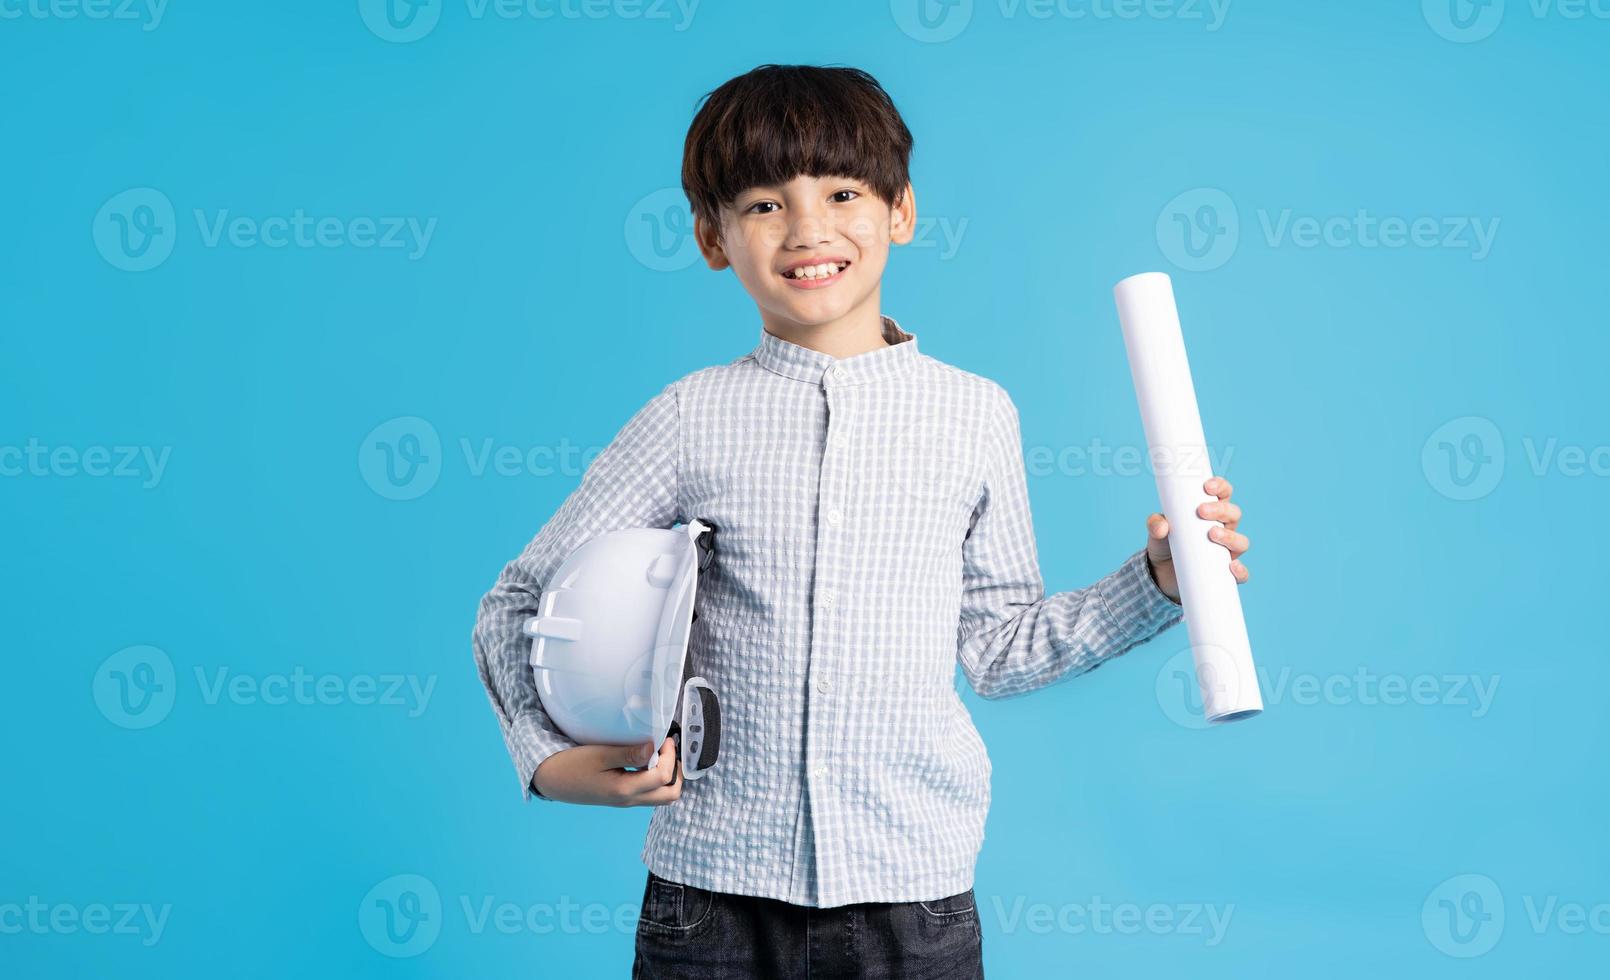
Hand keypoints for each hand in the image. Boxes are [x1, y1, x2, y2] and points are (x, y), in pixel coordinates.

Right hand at [531, 738, 683, 806]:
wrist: (550, 780)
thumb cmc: (571, 766)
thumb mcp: (600, 755)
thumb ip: (628, 753)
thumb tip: (653, 748)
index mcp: (624, 791)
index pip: (662, 777)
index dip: (670, 756)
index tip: (664, 738)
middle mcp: (628, 800)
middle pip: (669, 796)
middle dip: (677, 772)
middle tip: (670, 750)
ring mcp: (625, 801)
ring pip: (660, 796)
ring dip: (668, 776)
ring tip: (660, 754)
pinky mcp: (620, 797)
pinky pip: (648, 793)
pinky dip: (655, 778)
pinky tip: (645, 760)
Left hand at [1144, 476, 1250, 602]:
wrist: (1161, 574)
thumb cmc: (1165, 543)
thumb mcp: (1156, 531)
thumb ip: (1155, 524)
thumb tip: (1162, 527)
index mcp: (1211, 512)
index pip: (1223, 493)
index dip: (1220, 486)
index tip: (1207, 486)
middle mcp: (1224, 529)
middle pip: (1234, 514)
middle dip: (1221, 510)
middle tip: (1201, 511)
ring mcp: (1226, 551)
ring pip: (1241, 541)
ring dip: (1230, 536)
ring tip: (1212, 534)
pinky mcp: (1225, 573)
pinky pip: (1241, 574)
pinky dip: (1240, 571)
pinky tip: (1231, 567)